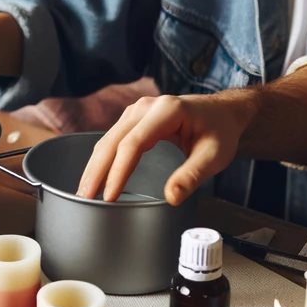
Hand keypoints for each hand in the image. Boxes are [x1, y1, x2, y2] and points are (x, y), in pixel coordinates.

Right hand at [77, 92, 257, 204]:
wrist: (222, 113)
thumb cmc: (220, 131)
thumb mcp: (214, 155)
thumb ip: (192, 175)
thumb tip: (171, 197)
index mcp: (167, 111)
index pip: (134, 143)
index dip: (119, 172)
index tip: (109, 197)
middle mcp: (146, 107)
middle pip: (113, 140)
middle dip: (96, 171)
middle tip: (84, 200)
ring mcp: (137, 111)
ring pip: (108, 140)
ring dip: (95, 167)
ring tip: (84, 194)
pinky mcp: (133, 120)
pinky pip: (112, 140)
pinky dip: (102, 160)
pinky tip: (95, 178)